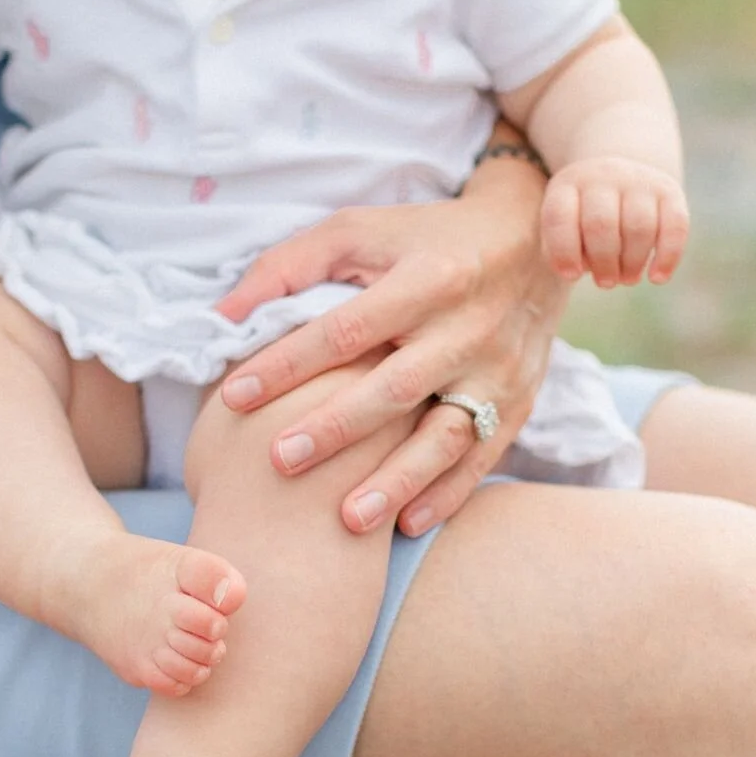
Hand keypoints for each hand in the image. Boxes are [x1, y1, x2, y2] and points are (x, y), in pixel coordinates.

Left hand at [214, 183, 567, 536]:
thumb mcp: (359, 232)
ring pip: (447, 435)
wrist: (532, 244)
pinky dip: (446, 494)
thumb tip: (223, 315)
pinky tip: (405, 524)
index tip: (233, 396)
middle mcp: (467, 327)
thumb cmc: (423, 240)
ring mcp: (498, 371)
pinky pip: (483, 457)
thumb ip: (288, 267)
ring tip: (348, 520)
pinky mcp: (519, 403)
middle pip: (397, 388)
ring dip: (398, 480)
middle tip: (281, 461)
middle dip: (338, 429)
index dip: (288, 364)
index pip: (346, 328)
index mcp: (425, 278)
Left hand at [540, 158, 687, 288]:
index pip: (559, 217)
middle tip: (605, 283)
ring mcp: (638, 179)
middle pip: (601, 224)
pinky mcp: (669, 190)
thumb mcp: (563, 228)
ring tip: (627, 279)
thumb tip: (578, 270)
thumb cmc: (581, 220)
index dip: (563, 251)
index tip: (571, 276)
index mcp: (567, 185)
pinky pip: (675, 225)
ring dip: (632, 263)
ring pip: (639, 226)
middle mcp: (602, 176)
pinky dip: (668, 256)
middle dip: (603, 262)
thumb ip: (562, 251)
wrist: (618, 180)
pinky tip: (657, 278)